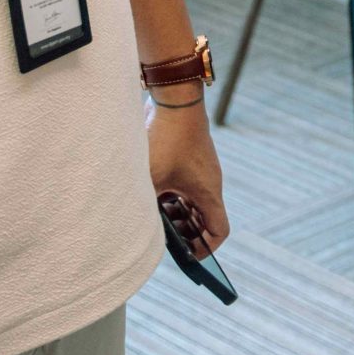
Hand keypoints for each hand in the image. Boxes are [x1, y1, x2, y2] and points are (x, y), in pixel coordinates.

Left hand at [148, 98, 230, 257]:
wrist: (174, 99)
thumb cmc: (165, 139)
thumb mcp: (150, 179)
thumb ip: (144, 205)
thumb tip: (133, 226)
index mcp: (207, 192)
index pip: (219, 230)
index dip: (205, 248)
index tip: (186, 255)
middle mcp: (210, 182)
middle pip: (206, 219)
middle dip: (187, 234)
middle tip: (165, 239)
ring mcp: (202, 170)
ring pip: (195, 203)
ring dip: (178, 215)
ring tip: (155, 218)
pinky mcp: (192, 159)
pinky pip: (188, 187)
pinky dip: (174, 197)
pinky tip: (152, 195)